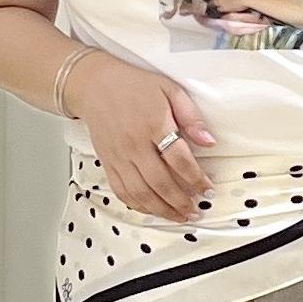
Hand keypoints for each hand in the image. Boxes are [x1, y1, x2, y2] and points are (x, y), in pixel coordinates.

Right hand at [66, 50, 215, 224]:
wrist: (94, 85)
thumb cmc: (133, 86)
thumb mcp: (170, 90)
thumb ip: (191, 116)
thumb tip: (208, 141)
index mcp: (153, 124)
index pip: (179, 159)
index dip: (196, 179)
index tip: (207, 189)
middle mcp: (134, 144)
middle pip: (160, 182)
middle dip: (181, 201)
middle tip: (196, 210)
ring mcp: (119, 156)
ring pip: (141, 193)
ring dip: (162, 210)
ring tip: (179, 216)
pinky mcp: (108, 163)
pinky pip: (122, 191)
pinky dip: (138, 206)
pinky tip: (153, 210)